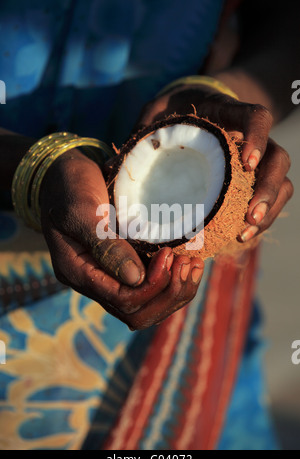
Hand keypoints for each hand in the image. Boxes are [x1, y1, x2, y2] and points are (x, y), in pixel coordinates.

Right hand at [40, 149, 203, 329]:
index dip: (152, 285)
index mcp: (78, 272)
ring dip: (175, 290)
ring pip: (146, 307)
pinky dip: (172, 280)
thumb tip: (136, 279)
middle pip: (136, 313)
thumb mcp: (81, 210)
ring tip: (192, 264)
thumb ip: (104, 245)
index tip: (169, 255)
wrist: (64, 177)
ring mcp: (109, 276)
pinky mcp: (123, 266)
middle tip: (185, 263)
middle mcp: (94, 282)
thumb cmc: (69, 188)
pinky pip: (149, 288)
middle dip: (168, 293)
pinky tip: (188, 261)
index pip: (122, 299)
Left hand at [134, 85, 293, 242]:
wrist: (191, 112)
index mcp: (228, 115)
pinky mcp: (251, 181)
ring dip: (269, 209)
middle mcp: (250, 137)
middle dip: (269, 188)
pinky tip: (241, 236)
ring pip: (281, 182)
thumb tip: (111, 170)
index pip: (257, 117)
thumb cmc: (172, 115)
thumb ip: (141, 135)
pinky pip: (269, 199)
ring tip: (246, 232)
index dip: (258, 138)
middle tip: (250, 215)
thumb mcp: (155, 116)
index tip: (247, 164)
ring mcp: (256, 160)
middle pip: (278, 158)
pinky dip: (259, 218)